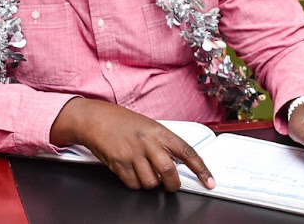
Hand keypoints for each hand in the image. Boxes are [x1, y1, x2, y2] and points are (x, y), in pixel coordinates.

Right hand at [50, 98, 215, 191]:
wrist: (95, 118)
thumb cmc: (121, 121)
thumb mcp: (148, 126)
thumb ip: (162, 142)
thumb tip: (178, 161)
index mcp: (159, 131)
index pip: (187, 151)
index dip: (201, 168)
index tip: (209, 180)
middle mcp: (147, 142)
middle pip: (168, 172)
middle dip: (173, 184)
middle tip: (172, 185)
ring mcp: (132, 153)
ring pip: (150, 182)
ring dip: (152, 184)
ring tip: (147, 174)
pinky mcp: (119, 164)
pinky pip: (133, 184)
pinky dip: (136, 184)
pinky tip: (133, 173)